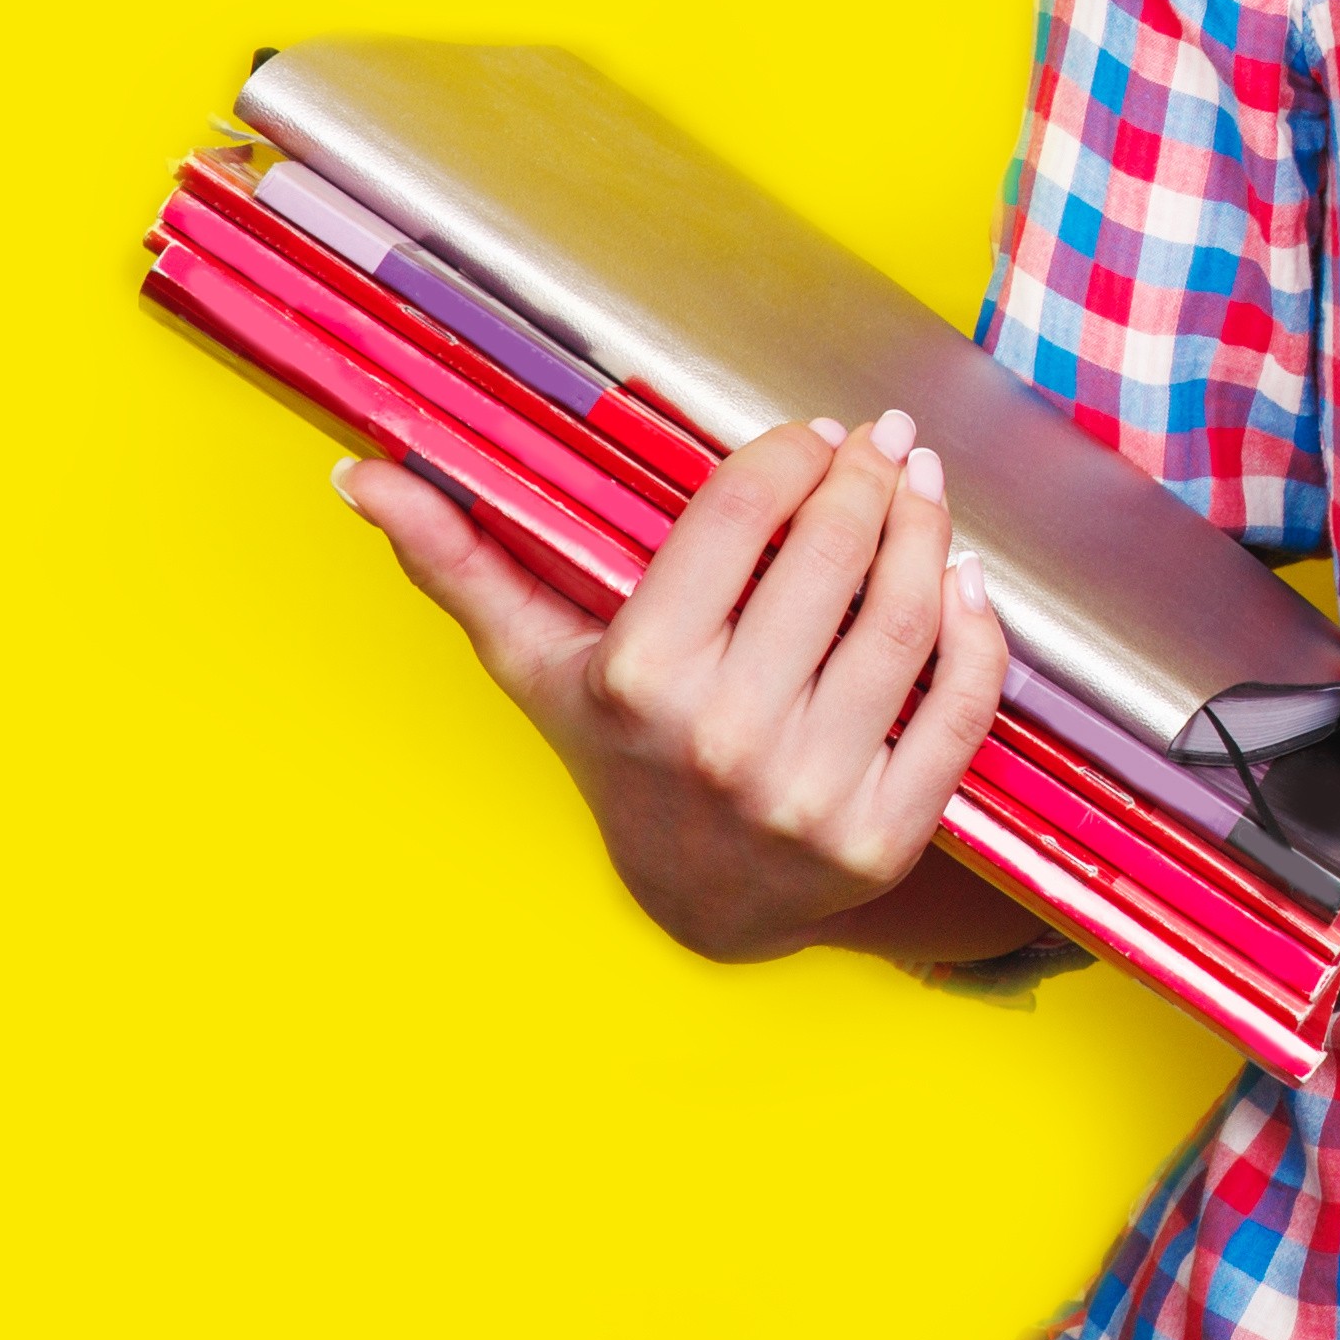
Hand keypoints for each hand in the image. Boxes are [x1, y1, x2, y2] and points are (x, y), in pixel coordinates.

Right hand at [339, 407, 1009, 964]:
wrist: (693, 904)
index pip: (738, 516)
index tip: (811, 435)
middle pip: (832, 557)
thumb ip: (457, 562)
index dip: (787, 456)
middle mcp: (724, 739)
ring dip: (929, 530)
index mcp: (638, 679)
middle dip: (868, 477)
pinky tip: (966, 577)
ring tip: (923, 484)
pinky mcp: (887, 836)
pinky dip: (980, 630)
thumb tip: (359, 475)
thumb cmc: (616, 751)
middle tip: (885, 437)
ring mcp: (810, 793)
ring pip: (904, 619)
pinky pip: (961, 706)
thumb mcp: (536, 660)